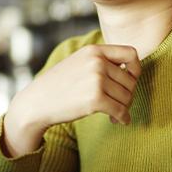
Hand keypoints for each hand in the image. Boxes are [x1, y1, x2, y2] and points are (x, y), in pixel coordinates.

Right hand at [3, 44, 140, 156]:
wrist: (36, 102)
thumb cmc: (58, 85)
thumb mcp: (78, 62)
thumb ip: (101, 62)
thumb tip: (133, 72)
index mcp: (94, 50)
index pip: (131, 53)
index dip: (135, 69)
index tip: (129, 81)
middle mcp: (97, 62)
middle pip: (130, 80)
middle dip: (127, 94)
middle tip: (118, 104)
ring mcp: (96, 80)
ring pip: (127, 96)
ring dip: (124, 108)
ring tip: (114, 113)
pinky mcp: (95, 99)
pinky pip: (120, 110)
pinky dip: (122, 118)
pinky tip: (118, 121)